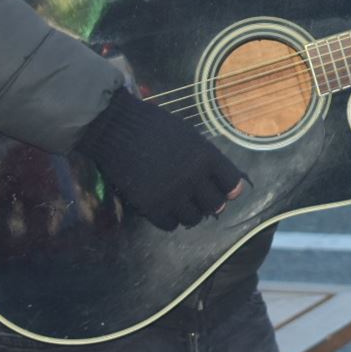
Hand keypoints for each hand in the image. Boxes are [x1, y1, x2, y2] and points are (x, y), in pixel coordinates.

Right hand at [74, 88, 245, 230]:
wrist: (118, 129)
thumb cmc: (154, 126)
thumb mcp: (189, 136)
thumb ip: (204, 158)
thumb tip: (214, 180)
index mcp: (207, 157)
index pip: (232, 185)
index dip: (230, 190)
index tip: (225, 192)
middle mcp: (194, 178)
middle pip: (215, 205)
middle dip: (210, 204)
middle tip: (200, 200)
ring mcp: (173, 195)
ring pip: (193, 219)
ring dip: (189, 213)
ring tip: (181, 205)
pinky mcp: (152, 207)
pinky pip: (170, 225)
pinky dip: (169, 219)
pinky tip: (164, 209)